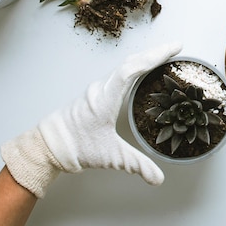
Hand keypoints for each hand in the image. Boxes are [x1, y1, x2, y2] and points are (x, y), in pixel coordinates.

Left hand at [1, 42, 181, 197]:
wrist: (49, 145)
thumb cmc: (76, 147)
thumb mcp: (110, 158)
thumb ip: (137, 166)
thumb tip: (158, 178)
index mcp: (105, 98)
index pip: (132, 70)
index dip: (153, 57)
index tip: (173, 49)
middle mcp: (101, 88)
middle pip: (131, 61)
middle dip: (155, 52)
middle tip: (176, 46)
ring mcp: (98, 88)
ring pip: (124, 65)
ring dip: (145, 57)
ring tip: (164, 54)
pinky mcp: (96, 93)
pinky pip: (119, 72)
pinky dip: (135, 65)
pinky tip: (142, 69)